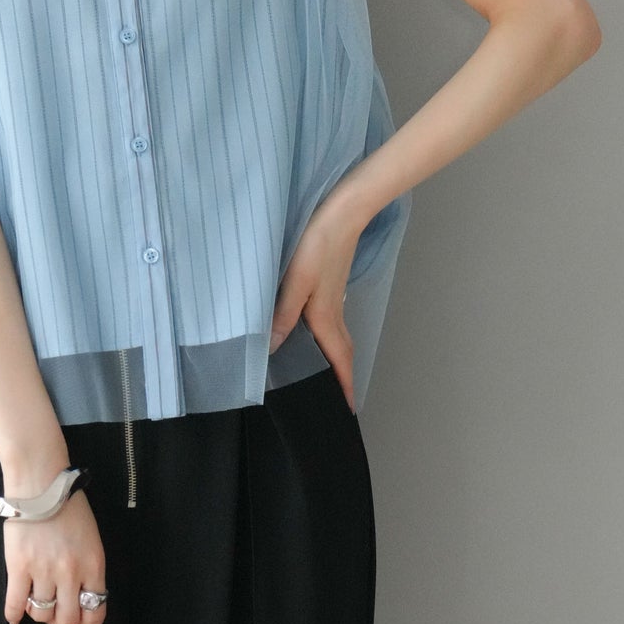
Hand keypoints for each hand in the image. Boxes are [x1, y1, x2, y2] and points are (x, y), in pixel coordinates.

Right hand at [2, 487, 107, 623]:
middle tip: (53, 612)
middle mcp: (71, 572)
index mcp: (94, 564)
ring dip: (38, 613)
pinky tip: (13, 616)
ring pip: (42, 613)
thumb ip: (88, 568)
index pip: (96, 611)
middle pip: (66, 618)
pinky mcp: (18, 566)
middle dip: (60, 622)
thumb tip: (80, 597)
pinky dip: (14, 614)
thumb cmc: (67, 505)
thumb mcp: (90, 538)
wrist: (41, 483)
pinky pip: (16, 603)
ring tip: (35, 600)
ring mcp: (44, 570)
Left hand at [268, 193, 367, 412]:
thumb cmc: (317, 245)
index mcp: (325, 317)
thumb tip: (274, 349)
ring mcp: (334, 299)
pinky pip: (333, 324)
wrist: (341, 214)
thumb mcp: (296, 281)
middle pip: (342, 353)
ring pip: (338, 338)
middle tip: (341, 400)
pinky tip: (317, 338)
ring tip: (330, 378)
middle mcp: (333, 312)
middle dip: (343, 378)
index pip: (338, 360)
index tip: (349, 409)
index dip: (344, 385)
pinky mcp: (330, 287)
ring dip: (337, 361)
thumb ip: (283, 315)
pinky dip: (330, 341)